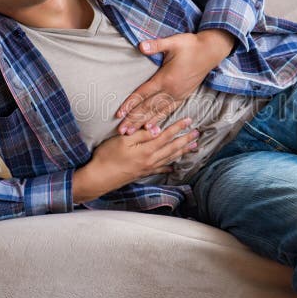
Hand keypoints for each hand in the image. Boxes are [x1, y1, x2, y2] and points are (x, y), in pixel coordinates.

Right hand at [74, 116, 199, 201]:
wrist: (99, 178)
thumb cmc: (107, 156)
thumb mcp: (122, 140)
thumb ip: (141, 134)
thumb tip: (157, 129)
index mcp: (147, 150)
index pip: (166, 136)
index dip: (178, 127)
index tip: (189, 120)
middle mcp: (151, 160)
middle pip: (172, 148)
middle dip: (186, 140)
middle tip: (197, 133)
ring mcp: (148, 168)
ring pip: (169, 158)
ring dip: (182, 152)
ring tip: (193, 147)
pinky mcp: (143, 174)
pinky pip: (160, 169)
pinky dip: (169, 167)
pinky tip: (174, 167)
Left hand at [115, 29, 234, 135]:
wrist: (210, 51)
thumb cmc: (191, 45)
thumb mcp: (173, 42)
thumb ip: (156, 45)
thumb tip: (141, 46)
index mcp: (166, 78)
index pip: (143, 94)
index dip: (130, 104)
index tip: (119, 114)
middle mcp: (171, 90)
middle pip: (148, 107)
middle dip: (134, 119)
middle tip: (121, 131)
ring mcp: (178, 95)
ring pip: (158, 112)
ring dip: (144, 123)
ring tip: (132, 133)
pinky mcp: (184, 96)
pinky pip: (169, 111)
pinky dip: (159, 120)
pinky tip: (152, 127)